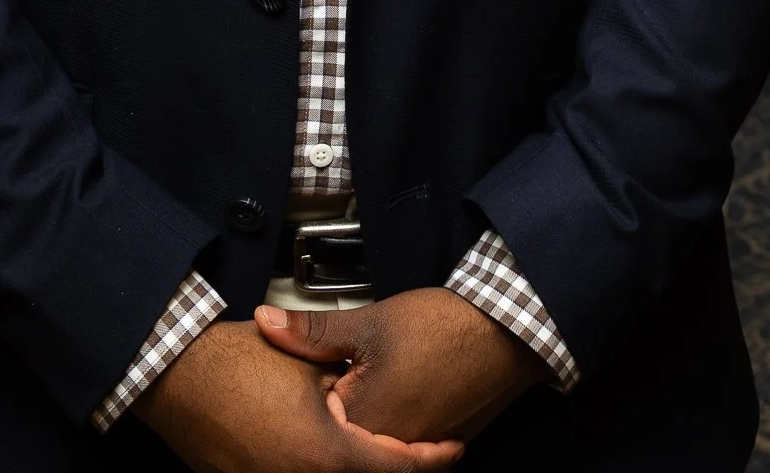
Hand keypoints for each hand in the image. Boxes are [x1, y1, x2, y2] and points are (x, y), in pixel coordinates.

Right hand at [135, 317, 464, 472]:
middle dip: (398, 468)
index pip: (397, 470)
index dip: (431, 460)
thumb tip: (378, 391)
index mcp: (327, 456)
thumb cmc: (235, 363)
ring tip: (376, 449)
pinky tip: (327, 451)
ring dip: (362, 468)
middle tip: (423, 453)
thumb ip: (347, 381)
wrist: (175, 375)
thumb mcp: (306, 362)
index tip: (451, 448)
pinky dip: (323, 468)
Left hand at [255, 290, 546, 444]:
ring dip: (364, 416)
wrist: (505, 333)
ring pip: (373, 441)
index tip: (303, 372)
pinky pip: (404, 439)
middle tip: (338, 372)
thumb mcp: (368, 321)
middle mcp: (390, 447)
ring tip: (371, 375)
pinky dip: (392, 418)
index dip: (304, 393)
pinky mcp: (439, 441)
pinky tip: (397, 385)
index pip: (315, 422)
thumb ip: (312, 332)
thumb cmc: (440, 327)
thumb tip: (265, 323)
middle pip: (344, 437)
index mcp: (363, 423)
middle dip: (331, 408)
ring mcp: (418, 447)